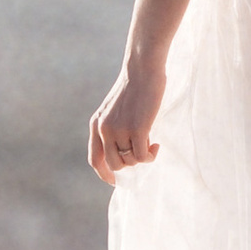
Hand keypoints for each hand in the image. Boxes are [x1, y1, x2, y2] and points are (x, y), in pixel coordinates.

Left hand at [89, 57, 165, 185]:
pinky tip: (156, 144)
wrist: (143, 68)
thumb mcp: (115, 108)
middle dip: (129, 165)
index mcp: (96, 124)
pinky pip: (143, 155)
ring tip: (151, 142)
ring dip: (142, 158)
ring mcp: (120, 129)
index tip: (115, 181)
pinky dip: (151, 155)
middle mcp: (104, 129)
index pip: (94, 159)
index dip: (104, 174)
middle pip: (114, 164)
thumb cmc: (134, 87)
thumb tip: (124, 153)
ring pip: (130, 161)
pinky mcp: (137, 128)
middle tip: (142, 153)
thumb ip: (113, 127)